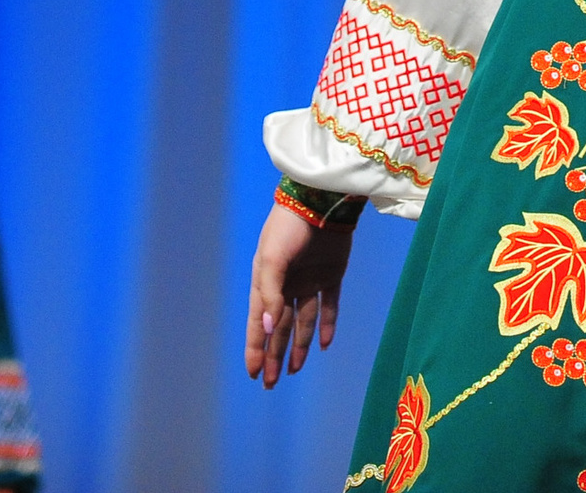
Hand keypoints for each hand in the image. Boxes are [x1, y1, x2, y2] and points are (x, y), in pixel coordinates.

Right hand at [244, 201, 353, 387]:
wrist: (319, 201)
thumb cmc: (287, 228)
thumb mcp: (272, 260)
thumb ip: (270, 295)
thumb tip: (268, 330)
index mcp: (266, 282)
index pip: (259, 324)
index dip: (255, 348)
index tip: (253, 374)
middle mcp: (286, 285)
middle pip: (279, 328)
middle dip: (274, 355)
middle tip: (271, 384)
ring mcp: (309, 281)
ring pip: (302, 321)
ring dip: (299, 345)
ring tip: (295, 370)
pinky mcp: (332, 274)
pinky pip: (328, 306)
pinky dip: (326, 325)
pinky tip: (323, 345)